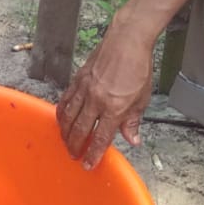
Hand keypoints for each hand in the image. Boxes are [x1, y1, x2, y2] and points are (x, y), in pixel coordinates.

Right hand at [54, 17, 155, 167]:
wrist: (127, 40)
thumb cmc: (137, 66)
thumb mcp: (142, 98)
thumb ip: (133, 121)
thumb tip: (132, 139)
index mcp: (115, 108)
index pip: (101, 138)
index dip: (93, 154)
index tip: (88, 164)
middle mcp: (96, 100)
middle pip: (81, 130)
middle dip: (76, 146)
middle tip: (74, 155)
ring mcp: (85, 89)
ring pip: (68, 117)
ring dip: (66, 132)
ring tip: (66, 141)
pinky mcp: (78, 79)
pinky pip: (65, 100)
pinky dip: (61, 112)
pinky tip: (62, 119)